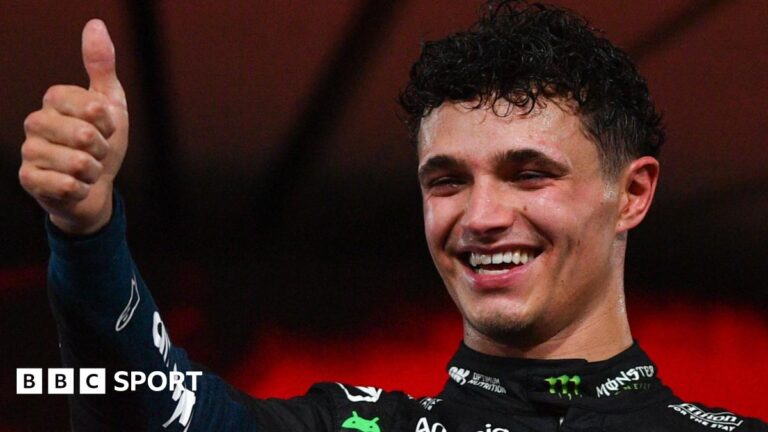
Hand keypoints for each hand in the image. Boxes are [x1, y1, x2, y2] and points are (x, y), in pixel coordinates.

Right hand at [19, 19, 128, 234]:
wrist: (96, 187)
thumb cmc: (103, 142)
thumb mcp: (110, 103)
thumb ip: (101, 66)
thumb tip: (95, 24)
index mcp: (54, 99)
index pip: (91, 106)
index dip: (107, 121)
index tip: (105, 127)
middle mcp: (35, 122)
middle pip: (84, 135)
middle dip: (102, 149)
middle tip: (97, 152)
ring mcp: (29, 151)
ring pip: (78, 162)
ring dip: (94, 171)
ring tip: (88, 170)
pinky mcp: (28, 179)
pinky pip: (66, 185)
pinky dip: (81, 189)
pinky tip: (77, 186)